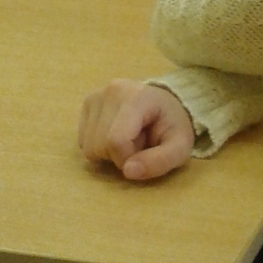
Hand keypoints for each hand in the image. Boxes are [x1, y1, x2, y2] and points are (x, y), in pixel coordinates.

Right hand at [78, 79, 195, 181]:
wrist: (165, 104)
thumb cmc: (172, 126)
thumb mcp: (180, 147)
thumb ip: (160, 161)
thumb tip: (128, 172)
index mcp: (136, 97)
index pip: (116, 141)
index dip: (127, 159)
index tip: (143, 156)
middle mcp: (111, 91)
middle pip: (99, 145)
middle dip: (119, 156)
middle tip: (139, 144)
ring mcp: (96, 95)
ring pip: (88, 146)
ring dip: (108, 152)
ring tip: (129, 138)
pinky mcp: (88, 103)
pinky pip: (83, 141)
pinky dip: (99, 145)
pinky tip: (116, 134)